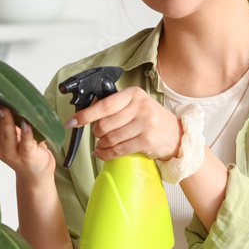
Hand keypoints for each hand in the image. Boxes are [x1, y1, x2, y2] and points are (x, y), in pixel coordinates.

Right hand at [0, 99, 55, 180]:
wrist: (35, 174)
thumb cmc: (23, 149)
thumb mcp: (10, 132)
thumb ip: (5, 117)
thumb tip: (4, 91)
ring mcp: (11, 153)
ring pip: (5, 134)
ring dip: (5, 120)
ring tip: (5, 107)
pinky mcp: (27, 156)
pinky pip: (25, 143)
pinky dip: (26, 133)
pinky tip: (26, 123)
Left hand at [64, 87, 181, 161]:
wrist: (176, 135)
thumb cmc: (151, 120)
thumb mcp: (136, 106)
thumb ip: (116, 107)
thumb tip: (88, 113)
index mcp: (134, 94)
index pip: (104, 105)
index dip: (85, 115)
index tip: (72, 122)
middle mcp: (140, 107)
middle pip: (104, 124)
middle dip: (97, 133)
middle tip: (99, 135)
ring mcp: (145, 124)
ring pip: (110, 138)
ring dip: (101, 145)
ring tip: (102, 146)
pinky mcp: (147, 140)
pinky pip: (118, 150)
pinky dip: (107, 154)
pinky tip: (104, 153)